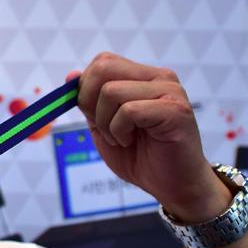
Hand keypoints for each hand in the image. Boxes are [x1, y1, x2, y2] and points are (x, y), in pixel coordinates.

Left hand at [68, 52, 231, 223]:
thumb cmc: (141, 156)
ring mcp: (170, 91)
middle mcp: (159, 76)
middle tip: (104, 128)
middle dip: (89, 102)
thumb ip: (88, 101)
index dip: (85, 89)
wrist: (173, 186)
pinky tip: (130, 141)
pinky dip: (119, 131)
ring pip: (111, 91)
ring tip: (122, 138)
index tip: (94, 116)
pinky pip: (128, 111)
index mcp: (142, 76)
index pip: (102, 62)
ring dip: (105, 123)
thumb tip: (71, 75)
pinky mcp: (175, 110)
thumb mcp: (103, 125)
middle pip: (103, 68)